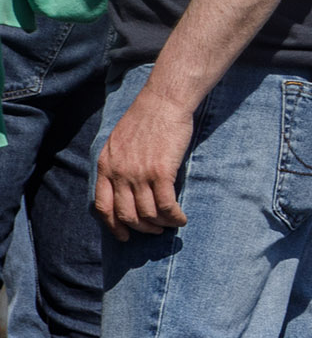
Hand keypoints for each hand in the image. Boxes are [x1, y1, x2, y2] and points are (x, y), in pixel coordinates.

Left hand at [92, 85, 194, 239]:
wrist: (164, 102)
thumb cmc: (146, 119)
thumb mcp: (118, 142)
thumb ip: (116, 165)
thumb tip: (124, 188)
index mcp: (106, 166)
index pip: (103, 207)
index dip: (113, 226)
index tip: (124, 236)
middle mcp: (119, 173)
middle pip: (126, 215)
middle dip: (142, 228)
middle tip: (154, 231)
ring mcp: (139, 174)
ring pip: (148, 213)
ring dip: (161, 225)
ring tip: (171, 224)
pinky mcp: (161, 172)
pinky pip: (166, 205)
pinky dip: (174, 217)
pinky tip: (181, 218)